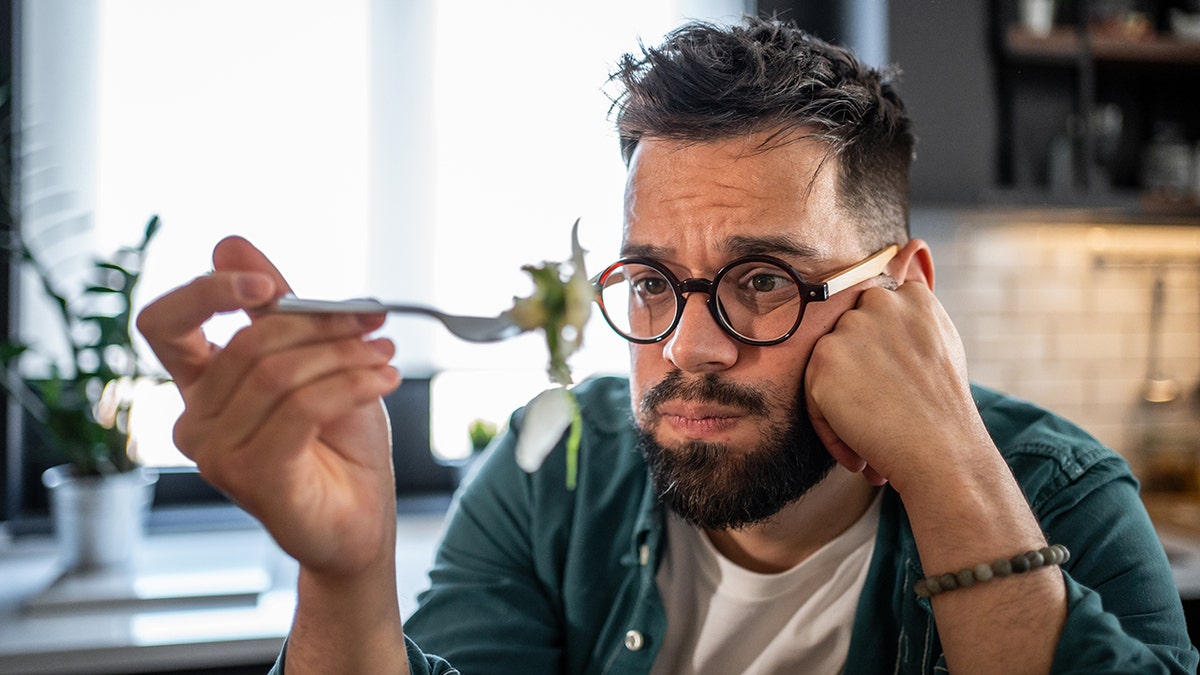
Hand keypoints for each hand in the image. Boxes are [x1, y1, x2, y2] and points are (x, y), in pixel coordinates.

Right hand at [137, 236, 401, 575]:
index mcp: (200, 384)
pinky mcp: (251, 476)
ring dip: (346, 356)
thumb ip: (277, 308)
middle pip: (249, 343)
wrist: (361, 515)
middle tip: (372, 320)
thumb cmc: (336, 440)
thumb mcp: (313, 359)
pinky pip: (302, 408)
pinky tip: (384, 378)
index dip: (207, 292)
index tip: (269, 287)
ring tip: (384, 356)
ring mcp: (215, 453)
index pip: (164, 323)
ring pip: (280, 374)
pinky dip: (352, 384)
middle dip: (321, 324)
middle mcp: (195, 419)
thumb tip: (228, 243)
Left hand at [804, 280, 993, 494]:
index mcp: (913, 298)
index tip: (894, 385)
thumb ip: (917, 298)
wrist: (942, 452)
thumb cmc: (944, 408)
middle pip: (845, 339)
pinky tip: (860, 447)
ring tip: (876, 433)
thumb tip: (914, 243)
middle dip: (858, 381)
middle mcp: (880, 303)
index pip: (873, 314)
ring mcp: (851, 328)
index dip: (877, 357)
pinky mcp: (825, 358)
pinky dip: (829, 427)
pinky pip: (812, 396)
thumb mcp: (940, 340)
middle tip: (885, 414)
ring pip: (826, 369)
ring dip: (842, 406)